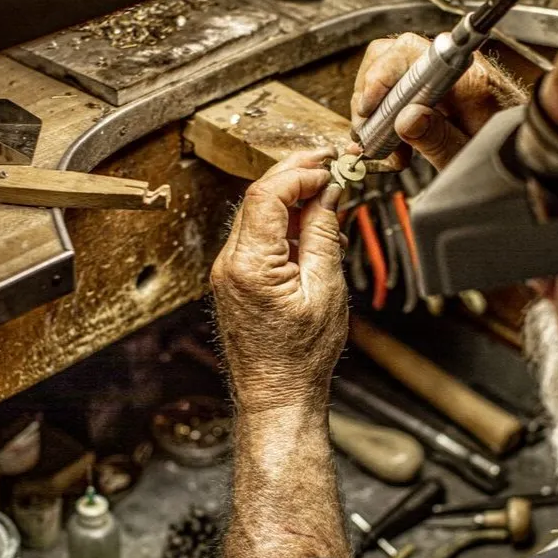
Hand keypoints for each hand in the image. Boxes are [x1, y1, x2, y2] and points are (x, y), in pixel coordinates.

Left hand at [211, 149, 347, 414]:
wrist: (278, 393)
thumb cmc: (300, 357)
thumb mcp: (325, 290)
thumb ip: (323, 235)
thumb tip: (328, 196)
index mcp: (250, 265)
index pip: (266, 195)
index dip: (299, 174)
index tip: (329, 169)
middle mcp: (230, 264)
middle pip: (257, 198)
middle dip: (294, 176)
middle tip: (327, 164)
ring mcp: (228, 271)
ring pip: (257, 215)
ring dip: (290, 198)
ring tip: (327, 193)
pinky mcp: (234, 279)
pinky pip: (257, 237)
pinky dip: (283, 223)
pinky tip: (310, 223)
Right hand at [350, 32, 518, 169]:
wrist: (531, 153)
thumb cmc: (506, 155)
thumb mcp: (469, 158)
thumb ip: (438, 140)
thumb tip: (406, 119)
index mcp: (468, 81)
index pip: (410, 53)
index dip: (380, 79)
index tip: (368, 110)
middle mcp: (457, 70)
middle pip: (394, 55)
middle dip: (371, 94)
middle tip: (370, 131)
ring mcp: (449, 75)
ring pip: (394, 69)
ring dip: (379, 106)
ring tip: (385, 142)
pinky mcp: (443, 85)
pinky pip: (405, 84)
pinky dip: (391, 110)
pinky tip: (396, 137)